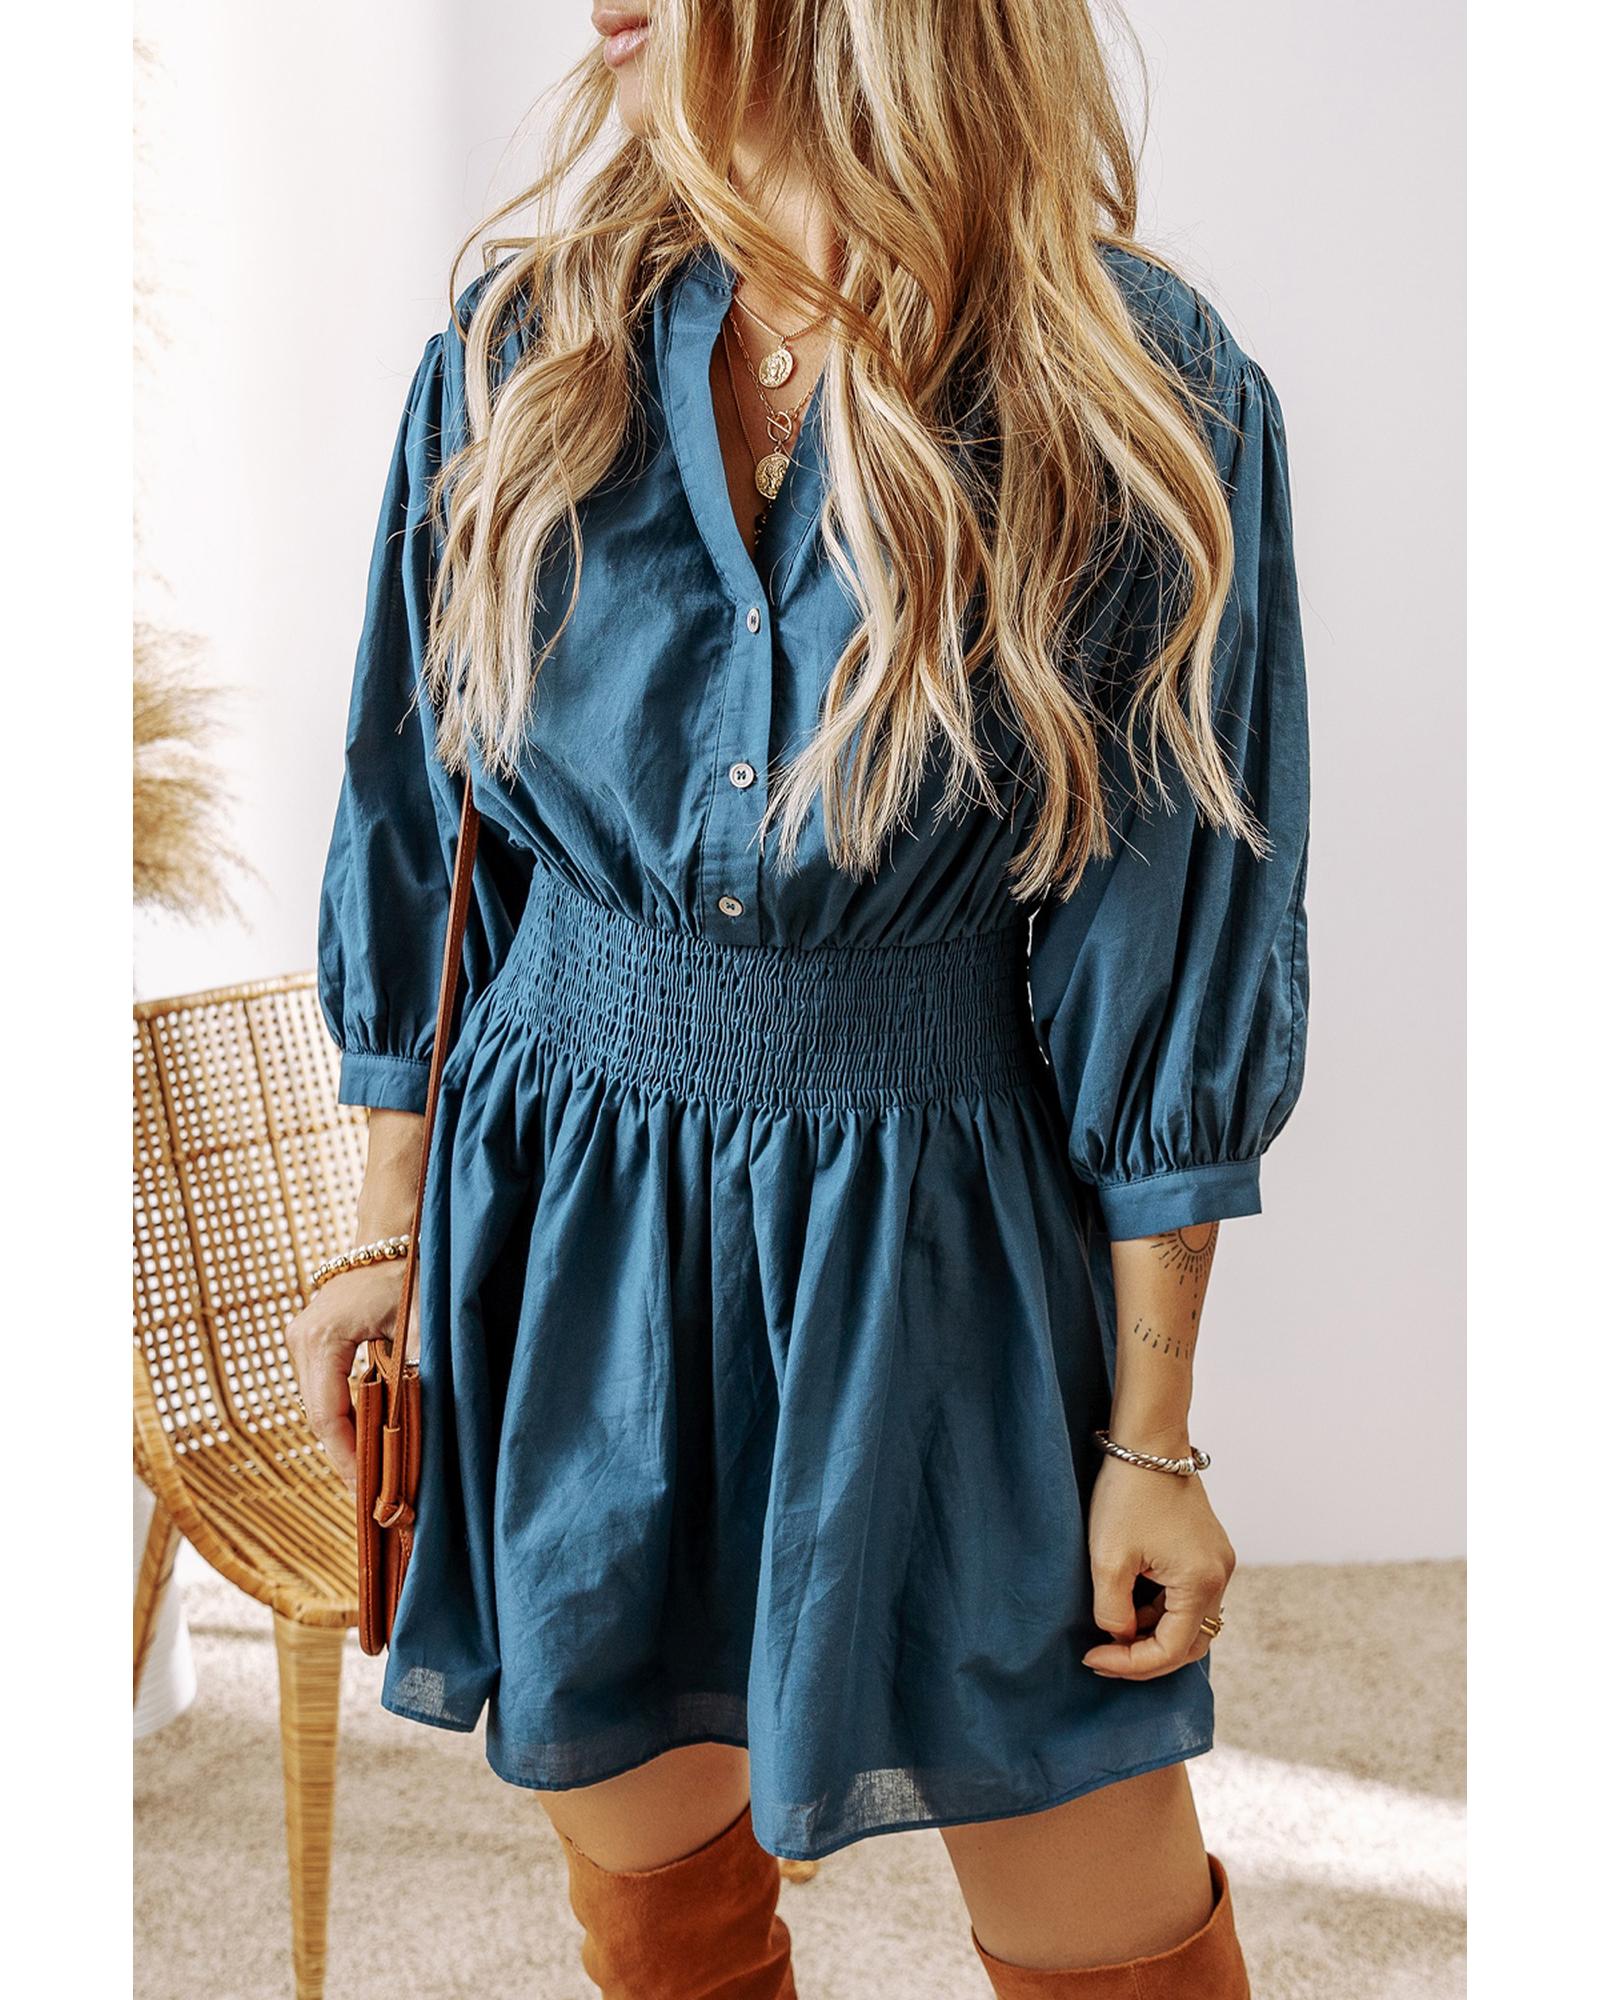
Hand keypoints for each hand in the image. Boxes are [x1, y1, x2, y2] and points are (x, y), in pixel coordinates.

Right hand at [284, 1263, 418, 1493]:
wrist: (391, 1231)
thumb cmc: (410, 1269)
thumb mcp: (421, 1320)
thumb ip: (419, 1370)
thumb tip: (424, 1427)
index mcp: (321, 1339)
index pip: (328, 1416)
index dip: (349, 1459)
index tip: (371, 1494)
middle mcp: (302, 1341)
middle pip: (320, 1417)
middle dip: (348, 1458)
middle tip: (377, 1499)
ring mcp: (302, 1341)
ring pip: (322, 1407)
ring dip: (348, 1440)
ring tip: (376, 1479)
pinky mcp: (314, 1341)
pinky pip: (327, 1392)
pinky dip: (348, 1417)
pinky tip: (371, 1442)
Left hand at [1080, 1448, 1234, 1679]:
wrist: (1148, 1442)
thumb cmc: (1126, 1494)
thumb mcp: (1108, 1558)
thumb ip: (1112, 1610)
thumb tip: (1120, 1638)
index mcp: (1200, 1582)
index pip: (1170, 1650)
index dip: (1130, 1664)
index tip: (1093, 1658)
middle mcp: (1220, 1577)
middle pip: (1188, 1644)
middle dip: (1145, 1657)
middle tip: (1104, 1658)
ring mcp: (1218, 1563)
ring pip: (1190, 1623)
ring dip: (1152, 1633)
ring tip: (1111, 1627)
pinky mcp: (1208, 1552)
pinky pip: (1188, 1597)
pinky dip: (1161, 1610)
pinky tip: (1129, 1602)